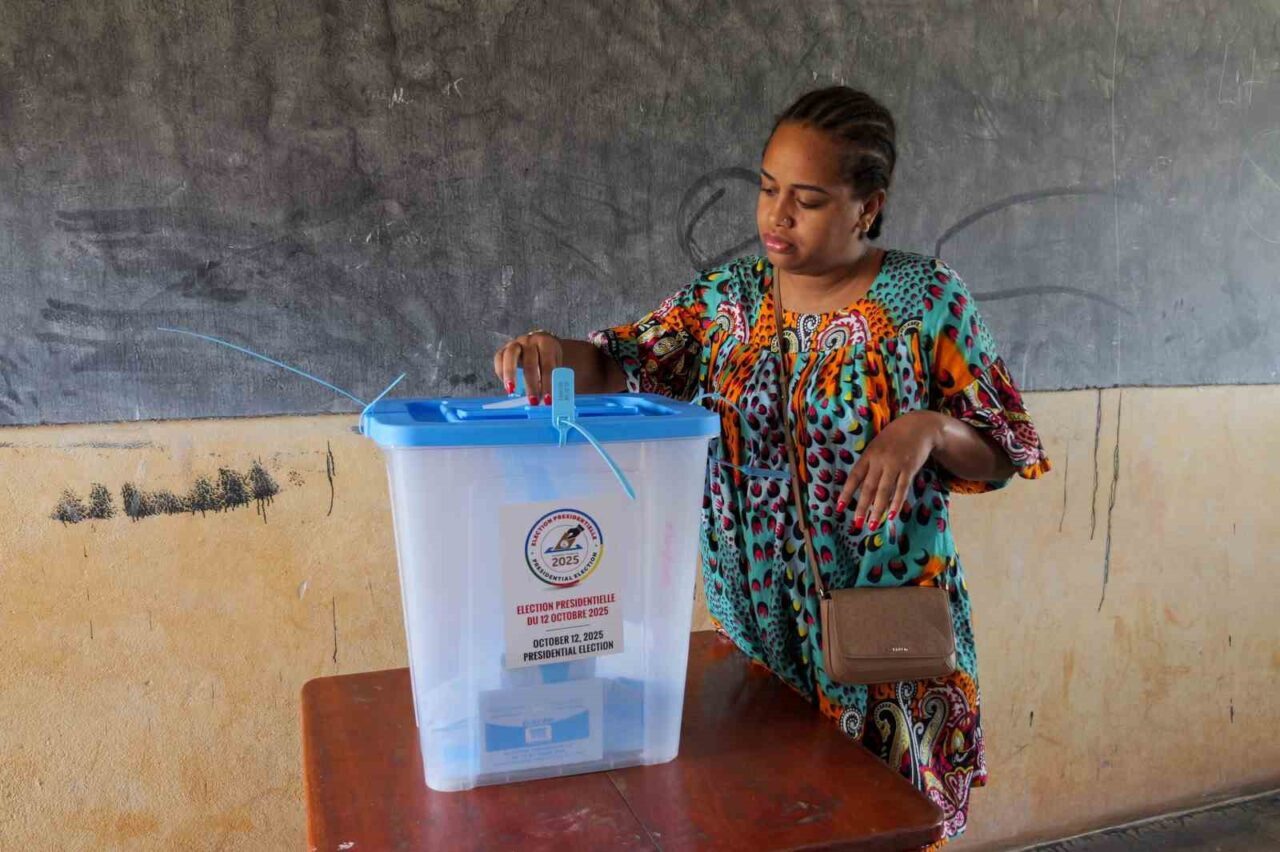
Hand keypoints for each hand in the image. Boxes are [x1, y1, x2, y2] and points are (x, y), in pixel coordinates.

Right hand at [493, 331, 563, 404]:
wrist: (542, 347)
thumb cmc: (551, 361)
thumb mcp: (557, 367)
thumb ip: (555, 381)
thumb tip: (551, 402)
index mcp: (547, 343)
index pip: (548, 364)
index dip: (548, 382)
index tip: (548, 399)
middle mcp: (530, 341)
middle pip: (530, 361)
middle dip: (531, 383)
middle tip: (533, 401)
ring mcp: (515, 343)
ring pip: (510, 355)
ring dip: (510, 374)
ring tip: (512, 391)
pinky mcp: (504, 349)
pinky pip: (499, 358)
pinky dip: (501, 372)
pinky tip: (507, 386)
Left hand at [837, 411, 942, 531]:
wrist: (918, 426)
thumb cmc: (894, 438)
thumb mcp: (877, 446)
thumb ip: (869, 465)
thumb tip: (861, 488)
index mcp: (868, 455)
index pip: (855, 477)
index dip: (846, 493)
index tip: (839, 507)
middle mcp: (880, 461)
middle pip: (868, 487)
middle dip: (861, 507)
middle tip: (856, 524)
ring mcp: (895, 465)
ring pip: (884, 491)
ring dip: (878, 509)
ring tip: (872, 525)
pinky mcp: (909, 469)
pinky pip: (902, 489)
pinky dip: (896, 503)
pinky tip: (892, 515)